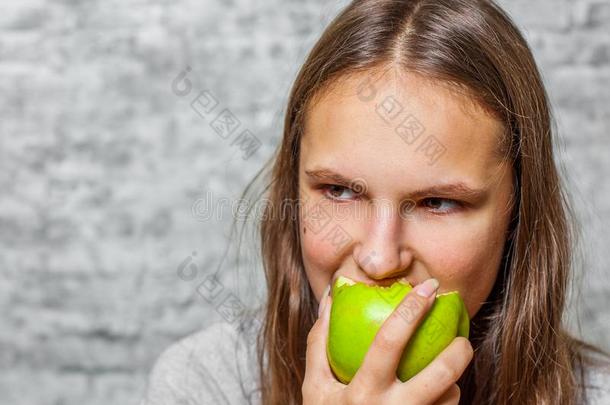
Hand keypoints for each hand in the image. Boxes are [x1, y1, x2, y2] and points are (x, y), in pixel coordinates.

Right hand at [302, 279, 473, 404]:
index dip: (410, 310)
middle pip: (438, 376)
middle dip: (457, 352)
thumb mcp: (315, 387)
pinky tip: (441, 393)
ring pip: (449, 399)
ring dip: (453, 380)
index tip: (428, 288)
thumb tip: (330, 298)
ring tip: (449, 366)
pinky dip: (447, 400)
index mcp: (361, 392)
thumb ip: (319, 343)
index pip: (389, 341)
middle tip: (462, 336)